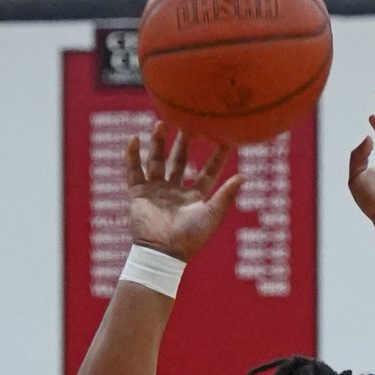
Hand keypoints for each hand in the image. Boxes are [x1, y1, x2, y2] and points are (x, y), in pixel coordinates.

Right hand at [125, 123, 241, 261]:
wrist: (162, 252)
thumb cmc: (190, 237)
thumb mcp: (211, 214)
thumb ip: (226, 195)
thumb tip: (243, 176)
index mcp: (194, 197)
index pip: (208, 172)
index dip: (216, 156)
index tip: (224, 137)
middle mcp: (175, 191)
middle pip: (179, 160)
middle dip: (183, 142)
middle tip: (187, 122)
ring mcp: (156, 191)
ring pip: (156, 160)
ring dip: (157, 142)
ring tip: (161, 123)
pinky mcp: (138, 194)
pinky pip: (133, 171)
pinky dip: (131, 156)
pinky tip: (134, 139)